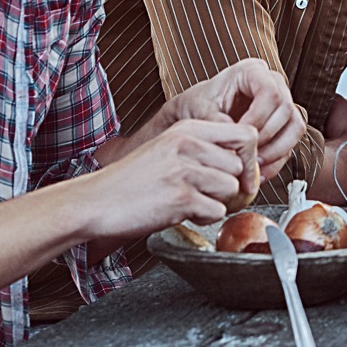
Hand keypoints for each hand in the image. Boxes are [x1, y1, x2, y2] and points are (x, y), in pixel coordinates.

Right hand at [88, 119, 260, 237]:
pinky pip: (216, 212)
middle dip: (230, 184)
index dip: (249, 154)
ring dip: (217, 201)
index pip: (245, 133)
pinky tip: (183, 212)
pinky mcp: (181, 198)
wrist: (98, 200)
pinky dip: (205, 218)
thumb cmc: (132, 178)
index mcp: (188, 128)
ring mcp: (185, 170)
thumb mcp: (168, 147)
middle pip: (241, 166)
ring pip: (232, 189)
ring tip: (192, 201)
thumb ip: (202, 148)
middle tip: (207, 192)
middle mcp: (188, 144)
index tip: (239, 170)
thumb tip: (241, 164)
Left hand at [167, 59, 305, 189]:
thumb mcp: (202, 111)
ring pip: (295, 127)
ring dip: (276, 151)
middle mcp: (273, 82)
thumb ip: (218, 124)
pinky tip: (258, 172)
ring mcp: (282, 102)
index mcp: (251, 71)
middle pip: (285, 109)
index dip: (258, 117)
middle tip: (246, 155)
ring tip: (253, 166)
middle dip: (266, 137)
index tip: (239, 136)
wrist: (197, 113)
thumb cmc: (199, 105)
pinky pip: (292, 143)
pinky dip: (276, 160)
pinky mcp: (285, 124)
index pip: (269, 91)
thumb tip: (237, 145)